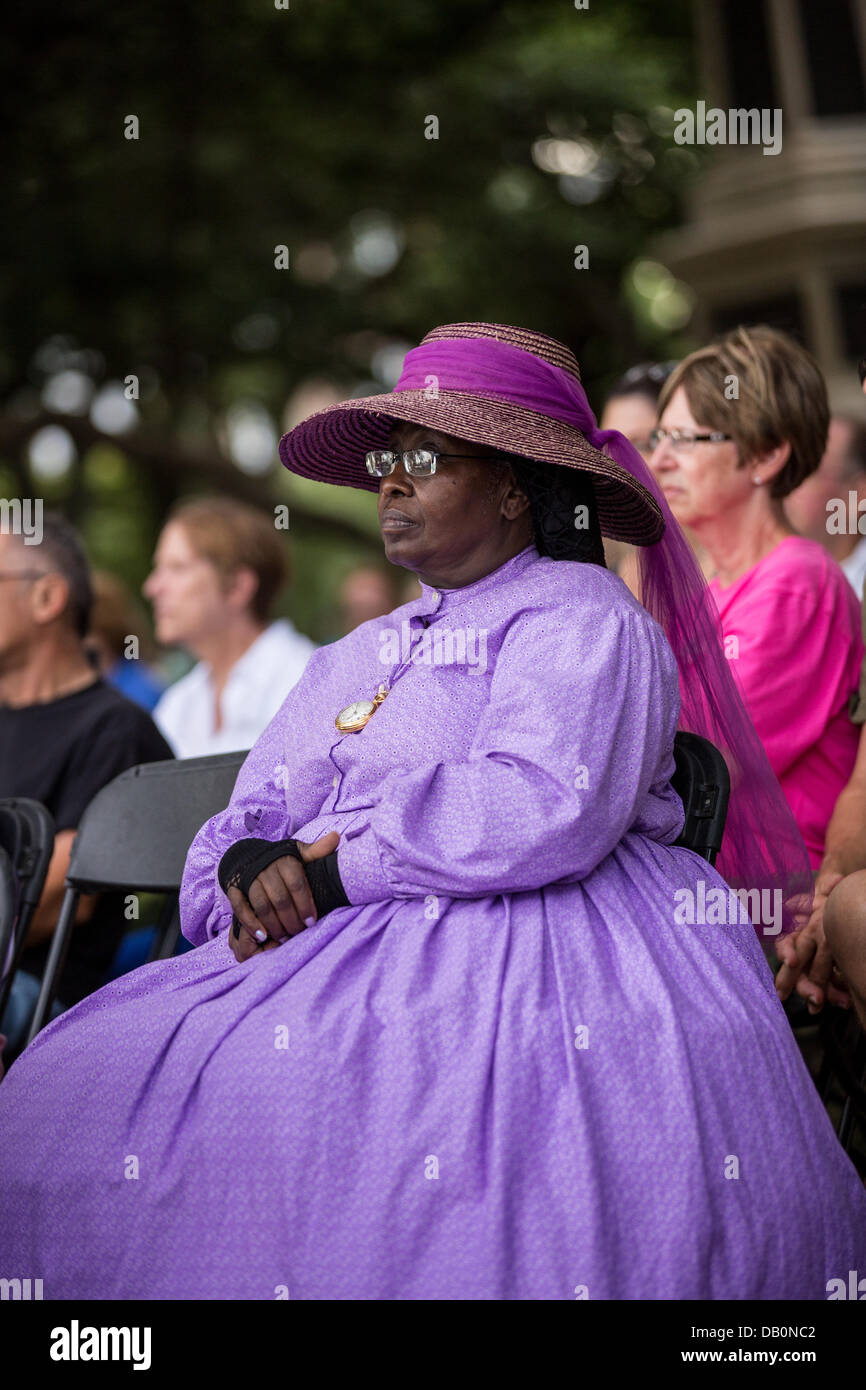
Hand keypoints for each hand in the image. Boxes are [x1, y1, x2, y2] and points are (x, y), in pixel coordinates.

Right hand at [227, 831, 339, 961]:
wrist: (249, 856)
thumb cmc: (281, 860)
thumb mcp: (299, 853)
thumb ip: (317, 850)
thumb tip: (336, 837)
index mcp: (285, 860)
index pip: (297, 883)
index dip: (305, 904)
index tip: (311, 922)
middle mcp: (266, 868)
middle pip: (280, 898)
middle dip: (291, 919)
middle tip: (298, 933)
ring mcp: (249, 879)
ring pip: (262, 905)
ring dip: (274, 924)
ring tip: (284, 938)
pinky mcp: (235, 889)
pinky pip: (241, 907)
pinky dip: (251, 922)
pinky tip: (262, 936)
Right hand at [775, 868, 850, 1012]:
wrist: (837, 915)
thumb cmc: (828, 906)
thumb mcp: (827, 896)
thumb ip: (827, 889)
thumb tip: (835, 880)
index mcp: (796, 933)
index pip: (785, 944)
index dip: (786, 952)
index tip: (792, 961)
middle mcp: (800, 952)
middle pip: (795, 973)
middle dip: (804, 987)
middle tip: (816, 998)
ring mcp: (812, 966)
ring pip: (810, 985)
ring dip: (821, 995)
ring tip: (837, 1003)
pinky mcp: (826, 977)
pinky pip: (827, 989)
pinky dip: (836, 996)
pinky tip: (848, 1001)